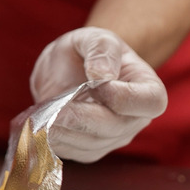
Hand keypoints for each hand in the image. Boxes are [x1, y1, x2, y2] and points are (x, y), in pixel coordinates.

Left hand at [30, 27, 167, 162]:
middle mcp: (135, 119)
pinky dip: (54, 141)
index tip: (94, 84)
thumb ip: (101, 50)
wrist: (67, 68)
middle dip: (82, 119)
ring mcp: (113, 137)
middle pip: (115, 128)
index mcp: (147, 89)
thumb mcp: (94, 37)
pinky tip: (39, 128)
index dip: (121, 97)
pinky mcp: (89, 149)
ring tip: (42, 118)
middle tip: (55, 110)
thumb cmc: (88, 51)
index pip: (149, 102)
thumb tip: (102, 75)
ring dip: (64, 132)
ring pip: (91, 144)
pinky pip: (74, 152)